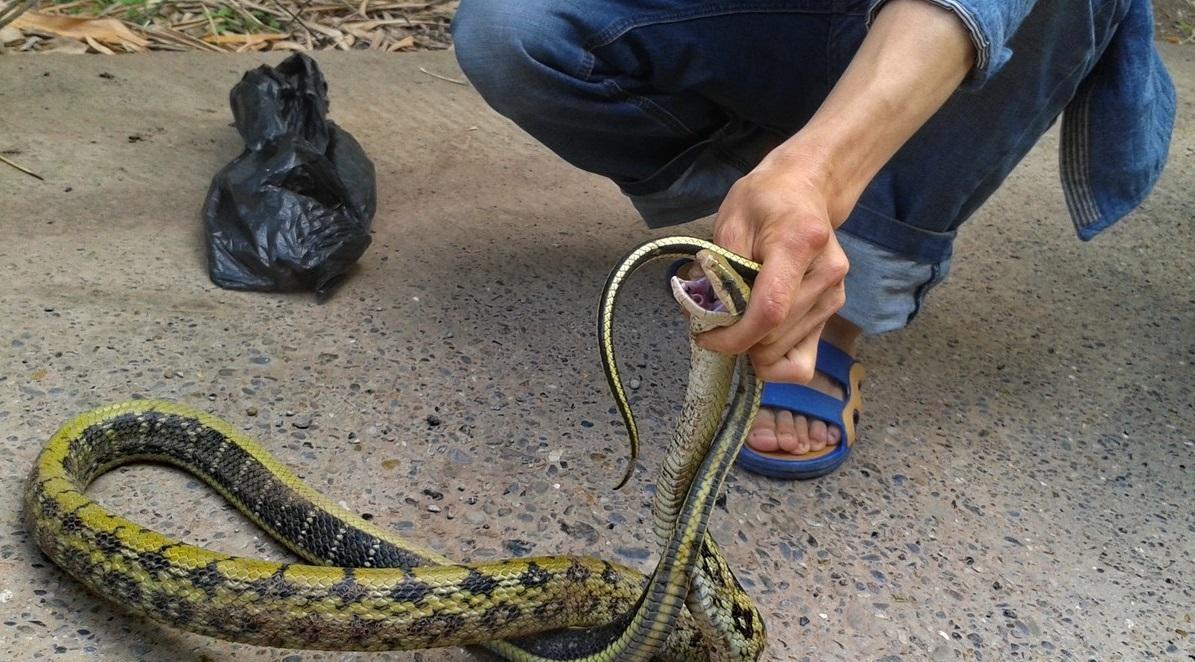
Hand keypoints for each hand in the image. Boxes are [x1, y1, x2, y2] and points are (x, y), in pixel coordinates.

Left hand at [697, 150, 848, 384]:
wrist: (804, 189)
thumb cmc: (763, 201)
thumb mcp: (730, 222)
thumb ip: (720, 270)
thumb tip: (709, 316)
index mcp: (800, 244)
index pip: (771, 310)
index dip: (735, 337)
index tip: (706, 338)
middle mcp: (826, 274)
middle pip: (776, 338)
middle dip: (738, 342)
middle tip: (713, 323)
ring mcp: (834, 295)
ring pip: (786, 354)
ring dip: (754, 348)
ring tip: (736, 322)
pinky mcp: (832, 310)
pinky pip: (802, 360)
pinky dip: (774, 357)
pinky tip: (757, 338)